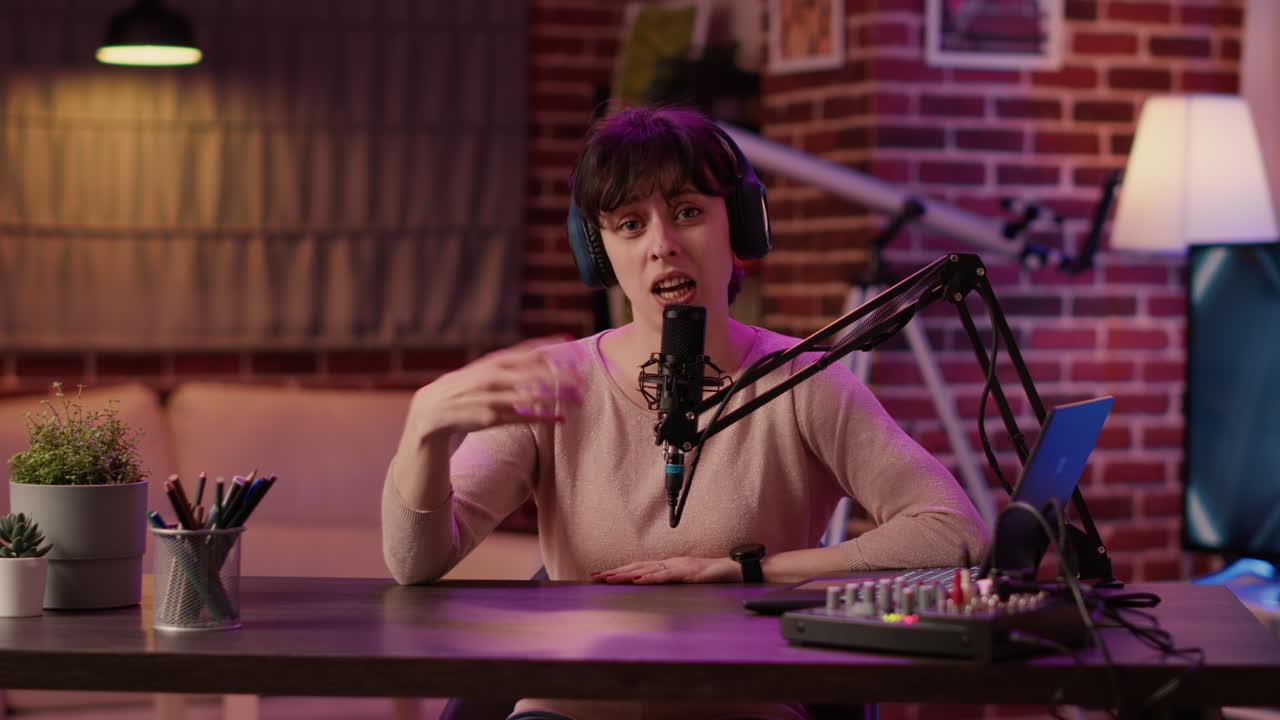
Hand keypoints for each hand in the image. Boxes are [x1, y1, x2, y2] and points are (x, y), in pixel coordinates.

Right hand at [406, 336, 583, 441]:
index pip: (524, 351)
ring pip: (528, 394)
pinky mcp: (488, 417)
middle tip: (583, 377)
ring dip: (555, 396)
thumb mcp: (484, 374)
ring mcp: (489, 396)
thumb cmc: (464, 392)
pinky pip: (519, 416)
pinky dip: (540, 417)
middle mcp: (491, 376)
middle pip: (531, 371)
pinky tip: (559, 418)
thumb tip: (540, 358)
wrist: (429, 413)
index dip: (548, 346)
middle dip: (558, 374)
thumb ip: (509, 368)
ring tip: (577, 398)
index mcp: (491, 363)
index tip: (570, 342)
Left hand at [591, 556, 740, 584]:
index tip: (603, 575)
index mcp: (669, 565)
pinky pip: (666, 576)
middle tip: (595, 577)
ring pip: (646, 570)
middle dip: (615, 572)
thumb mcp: (687, 581)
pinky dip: (650, 579)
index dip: (620, 571)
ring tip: (608, 578)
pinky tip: (637, 581)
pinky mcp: (687, 574)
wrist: (733, 571)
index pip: (639, 568)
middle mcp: (670, 563)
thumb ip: (672, 581)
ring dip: (626, 574)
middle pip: (637, 567)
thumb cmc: (712, 576)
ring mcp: (678, 566)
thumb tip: (654, 586)